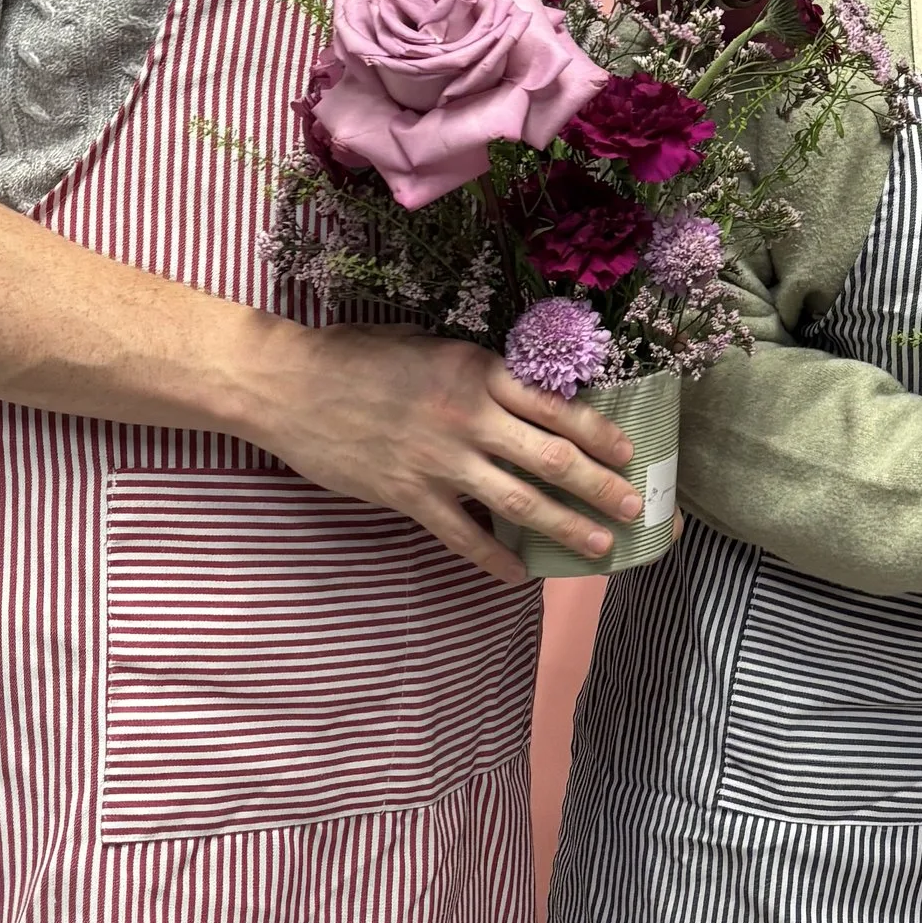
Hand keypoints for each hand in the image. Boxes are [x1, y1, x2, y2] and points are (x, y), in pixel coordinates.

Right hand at [244, 324, 640, 587]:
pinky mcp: (408, 496)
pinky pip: (463, 536)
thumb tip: (524, 395)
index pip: (556, 406)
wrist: (288, 385)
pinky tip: (520, 575)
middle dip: (599, 486)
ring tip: (600, 546)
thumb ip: (477, 373)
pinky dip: (495, 559)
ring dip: (566, 527)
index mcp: (478, 372)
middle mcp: (468, 417)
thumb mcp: (430, 346)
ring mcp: (439, 461)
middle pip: (552, 457)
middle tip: (633, 508)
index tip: (629, 454)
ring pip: (519, 502)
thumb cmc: (357, 356)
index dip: (600, 433)